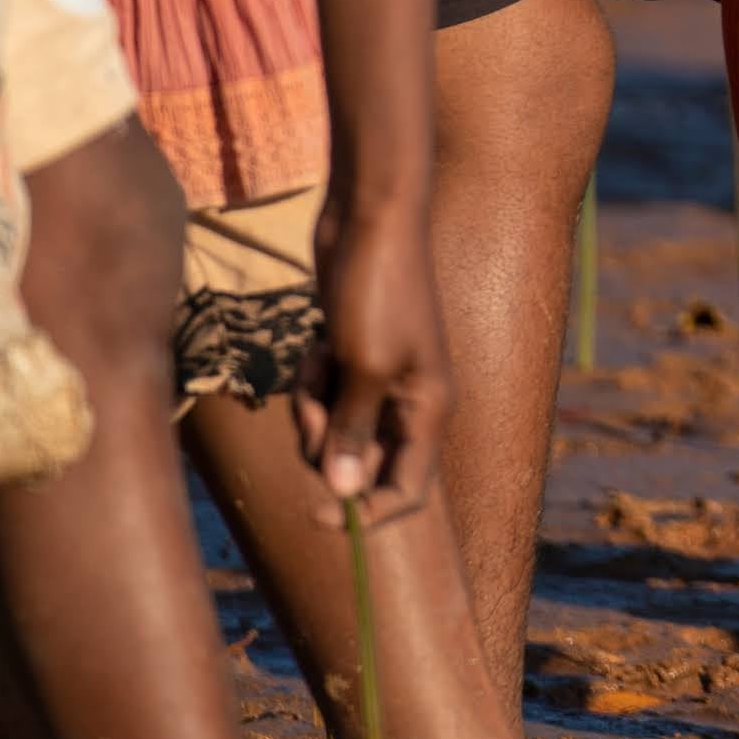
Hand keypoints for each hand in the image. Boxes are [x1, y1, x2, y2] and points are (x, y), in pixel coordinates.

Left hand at [301, 193, 452, 509]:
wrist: (368, 222)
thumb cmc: (377, 292)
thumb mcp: (363, 367)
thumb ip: (353, 435)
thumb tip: (344, 496)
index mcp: (428, 409)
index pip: (407, 490)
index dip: (367, 514)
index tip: (316, 516)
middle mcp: (407, 402)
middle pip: (359, 462)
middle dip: (327, 442)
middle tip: (317, 402)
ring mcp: (377, 380)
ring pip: (332, 430)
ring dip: (313, 406)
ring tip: (318, 360)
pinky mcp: (349, 360)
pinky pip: (321, 397)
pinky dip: (310, 380)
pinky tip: (316, 345)